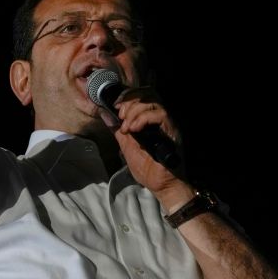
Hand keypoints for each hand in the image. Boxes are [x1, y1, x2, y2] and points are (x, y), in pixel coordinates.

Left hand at [110, 88, 193, 208]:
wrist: (161, 185)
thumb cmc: (148, 168)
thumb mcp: (126, 146)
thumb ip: (118, 130)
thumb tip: (105, 114)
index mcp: (151, 120)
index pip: (143, 94)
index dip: (128, 95)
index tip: (116, 106)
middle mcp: (161, 119)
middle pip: (148, 92)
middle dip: (130, 100)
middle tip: (121, 116)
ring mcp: (168, 124)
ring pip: (152, 102)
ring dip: (134, 111)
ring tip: (127, 128)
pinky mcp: (172, 131)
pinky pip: (160, 115)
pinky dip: (143, 119)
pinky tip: (134, 130)